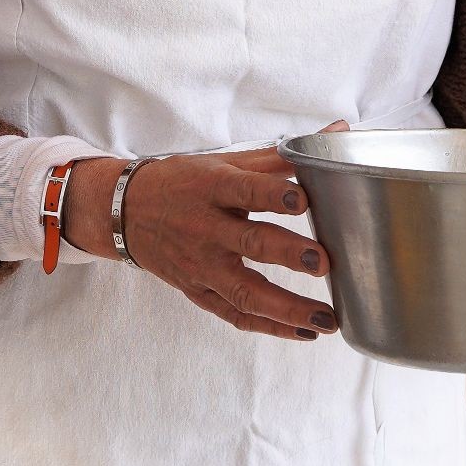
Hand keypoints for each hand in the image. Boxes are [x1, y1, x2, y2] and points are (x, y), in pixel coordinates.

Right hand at [68, 134, 341, 341]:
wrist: (127, 211)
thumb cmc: (185, 183)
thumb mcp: (226, 164)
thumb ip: (282, 156)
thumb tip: (338, 132)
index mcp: (213, 187)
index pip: (245, 190)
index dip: (273, 195)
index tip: (303, 201)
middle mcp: (205, 228)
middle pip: (250, 244)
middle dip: (288, 255)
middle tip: (323, 263)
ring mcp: (201, 265)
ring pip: (244, 293)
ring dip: (287, 309)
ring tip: (326, 319)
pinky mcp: (198, 292)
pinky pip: (236, 316)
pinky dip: (271, 327)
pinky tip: (304, 332)